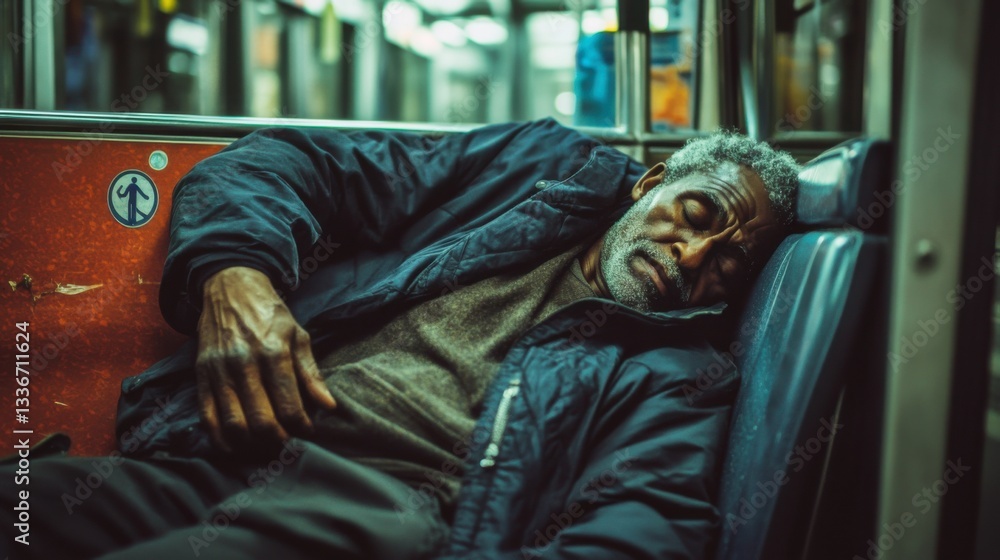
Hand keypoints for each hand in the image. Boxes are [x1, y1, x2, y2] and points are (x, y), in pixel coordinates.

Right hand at [195, 266, 336, 451]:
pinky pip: (207, 417)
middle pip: (262, 420)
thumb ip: (312, 373)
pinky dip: (220, 438)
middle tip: (287, 441)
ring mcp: (219, 370)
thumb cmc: (270, 314)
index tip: (307, 430)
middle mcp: (244, 363)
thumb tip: (329, 406)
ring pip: (234, 424)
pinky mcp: (201, 375)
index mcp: (274, 352)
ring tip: (265, 443)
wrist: (230, 289)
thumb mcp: (298, 335)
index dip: (301, 426)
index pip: (289, 405)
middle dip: (278, 439)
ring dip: (252, 443)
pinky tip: (235, 444)